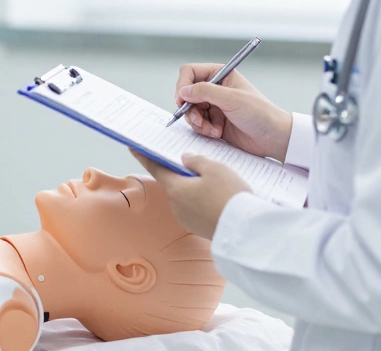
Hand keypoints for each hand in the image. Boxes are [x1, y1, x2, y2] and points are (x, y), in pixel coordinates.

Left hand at [132, 150, 249, 238]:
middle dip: (180, 173)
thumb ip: (196, 161)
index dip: (144, 156)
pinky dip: (202, 201)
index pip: (155, 168)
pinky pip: (197, 209)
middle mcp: (177, 206)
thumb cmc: (230, 196)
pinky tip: (218, 197)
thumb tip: (184, 159)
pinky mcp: (199, 228)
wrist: (247, 232)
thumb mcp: (215, 169)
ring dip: (193, 188)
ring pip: (187, 197)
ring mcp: (187, 219)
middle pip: (174, 183)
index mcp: (175, 189)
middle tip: (191, 162)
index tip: (133, 148)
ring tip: (214, 181)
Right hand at [175, 64, 293, 161]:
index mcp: (221, 75)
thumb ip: (205, 91)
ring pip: (190, 111)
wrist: (274, 138)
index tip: (182, 100)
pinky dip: (203, 130)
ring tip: (212, 130)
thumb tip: (183, 91)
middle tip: (198, 120)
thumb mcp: (232, 99)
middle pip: (187, 94)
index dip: (183, 85)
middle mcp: (215, 89)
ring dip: (197, 122)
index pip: (190, 72)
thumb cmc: (260, 114)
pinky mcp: (213, 122)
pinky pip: (197, 124)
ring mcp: (213, 106)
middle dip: (190, 109)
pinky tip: (217, 133)